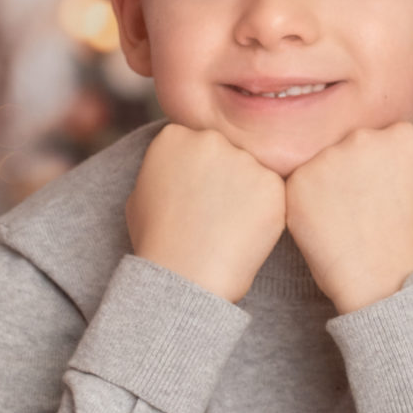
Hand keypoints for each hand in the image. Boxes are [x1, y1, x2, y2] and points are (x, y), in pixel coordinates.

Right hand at [126, 124, 286, 302]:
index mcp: (174, 136)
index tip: (196, 195)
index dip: (198, 171)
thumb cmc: (156, 242)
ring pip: (252, 171)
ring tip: (228, 227)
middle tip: (216, 212)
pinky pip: (272, 193)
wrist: (183, 275)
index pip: (196, 143)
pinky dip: (265, 212)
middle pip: (227, 150)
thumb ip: (164, 169)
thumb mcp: (140, 195)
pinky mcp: (272, 185)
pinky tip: (245, 233)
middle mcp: (210, 139)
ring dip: (247, 193)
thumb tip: (179, 169)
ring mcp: (243, 159)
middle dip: (225, 175)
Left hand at [284, 123, 412, 313]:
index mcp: (404, 137)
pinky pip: (299, 184)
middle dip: (351, 168)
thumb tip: (392, 157)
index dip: (379, 165)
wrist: (383, 283)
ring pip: (323, 162)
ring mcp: (330, 156)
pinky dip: (305, 203)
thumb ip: (409, 164)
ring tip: (341, 220)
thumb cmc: (411, 245)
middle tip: (358, 206)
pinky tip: (324, 226)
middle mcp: (366, 137)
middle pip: (351, 143)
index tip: (380, 188)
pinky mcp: (299, 180)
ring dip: (326, 184)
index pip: (384, 137)